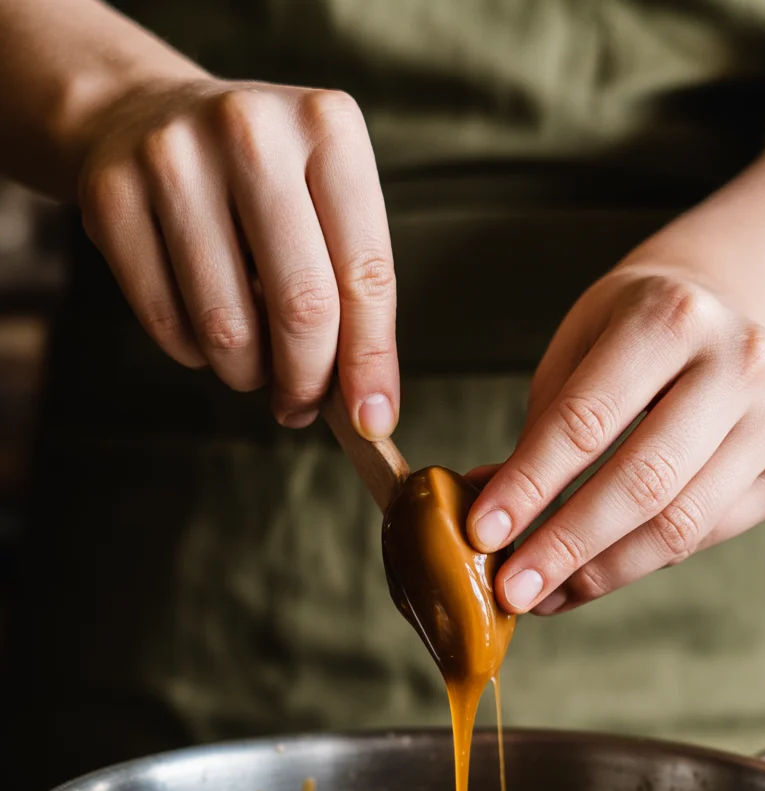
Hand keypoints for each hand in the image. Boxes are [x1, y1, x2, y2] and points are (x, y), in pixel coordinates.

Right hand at [77, 79, 397, 435]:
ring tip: (252, 362)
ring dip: (247, 373)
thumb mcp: (324, 205)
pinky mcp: (111, 194)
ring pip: (229, 327)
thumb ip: (352, 295)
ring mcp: (173, 157)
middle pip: (302, 306)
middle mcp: (252, 130)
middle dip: (307, 380)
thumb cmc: (259, 181)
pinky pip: (166, 322)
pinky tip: (202, 331)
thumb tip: (366, 405)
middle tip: (301, 404)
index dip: (370, 360)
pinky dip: (194, 353)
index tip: (372, 419)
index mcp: (328, 127)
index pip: (365, 273)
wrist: (143, 116)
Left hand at [467, 269, 764, 614]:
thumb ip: (538, 435)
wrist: (720, 316)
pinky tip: (593, 575)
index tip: (482, 535)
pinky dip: (642, 563)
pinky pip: (706, 536)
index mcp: (669, 316)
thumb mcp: (573, 356)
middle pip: (642, 481)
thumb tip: (486, 516)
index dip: (529, 485)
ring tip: (546, 596)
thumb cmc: (628, 337)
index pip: (586, 422)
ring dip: (602, 571)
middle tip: (512, 589)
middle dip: (566, 545)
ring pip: (680, 524)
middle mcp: (739, 361)